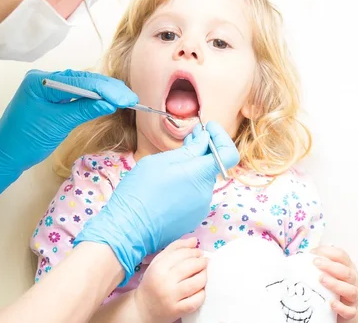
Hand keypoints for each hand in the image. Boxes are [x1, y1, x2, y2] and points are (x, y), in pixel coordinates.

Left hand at [0, 69, 137, 200]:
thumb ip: (85, 110)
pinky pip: (74, 94)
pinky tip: (106, 101)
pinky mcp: (49, 98)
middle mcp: (43, 79)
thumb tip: (109, 104)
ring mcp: (46, 87)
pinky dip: (91, 98)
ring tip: (124, 98)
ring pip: (80, 86)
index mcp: (41, 81)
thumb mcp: (59, 125)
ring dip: (102, 92)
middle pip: (82, 80)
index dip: (106, 90)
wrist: (5, 156)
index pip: (81, 81)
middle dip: (108, 89)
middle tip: (130, 97)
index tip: (126, 98)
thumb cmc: (25, 141)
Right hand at [75, 121, 238, 284]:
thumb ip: (187, 150)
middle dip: (203, 151)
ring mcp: (200, 208)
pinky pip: (194, 195)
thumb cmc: (139, 191)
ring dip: (192, 169)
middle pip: (212, 166)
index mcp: (199, 175)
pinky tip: (168, 185)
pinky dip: (187, 185)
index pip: (228, 154)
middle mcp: (205, 193)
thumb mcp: (160, 162)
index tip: (208, 129)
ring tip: (171, 164)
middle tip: (188, 139)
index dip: (221, 138)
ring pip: (202, 181)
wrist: (128, 227)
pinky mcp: (192, 218)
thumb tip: (203, 140)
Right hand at [134, 238, 207, 322]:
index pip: (182, 254)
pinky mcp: (177, 310)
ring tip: (204, 273)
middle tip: (204, 262)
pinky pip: (196, 301)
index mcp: (158, 267)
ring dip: (204, 276)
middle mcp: (164, 281)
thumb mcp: (158, 262)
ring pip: (196, 283)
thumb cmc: (153, 281)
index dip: (194, 251)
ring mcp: (171, 297)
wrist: (143, 307)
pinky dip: (202, 294)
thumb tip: (194, 240)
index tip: (199, 253)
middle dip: (201, 262)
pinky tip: (200, 290)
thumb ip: (175, 248)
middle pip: (190, 267)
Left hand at [312, 246, 357, 321]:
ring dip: (336, 284)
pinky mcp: (351, 311)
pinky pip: (350, 311)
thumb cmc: (329, 285)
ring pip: (351, 290)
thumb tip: (301, 257)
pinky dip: (341, 307)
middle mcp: (353, 280)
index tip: (313, 253)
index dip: (328, 252)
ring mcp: (353, 296)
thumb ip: (317, 264)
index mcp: (347, 267)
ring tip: (321, 279)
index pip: (342, 256)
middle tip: (316, 263)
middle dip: (331, 266)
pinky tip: (331, 303)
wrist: (338, 308)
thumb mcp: (325, 271)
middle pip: (347, 272)